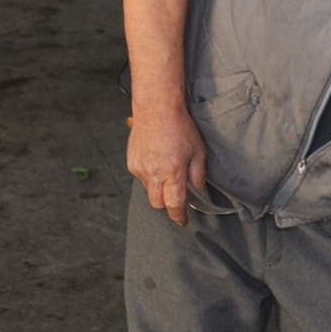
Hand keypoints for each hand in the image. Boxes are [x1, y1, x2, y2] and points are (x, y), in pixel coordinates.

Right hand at [126, 105, 207, 225]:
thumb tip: (199, 191)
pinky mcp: (131, 163)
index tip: (183, 221)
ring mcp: (139, 169)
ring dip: (158, 187)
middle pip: (157, 204)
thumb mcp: (198, 151)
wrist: (156, 110)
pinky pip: (141, 178)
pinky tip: (157, 161)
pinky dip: (150, 176)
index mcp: (172, 172)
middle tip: (176, 195)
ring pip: (148, 191)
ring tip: (167, 168)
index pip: (174, 204)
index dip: (179, 216)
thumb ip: (198, 175)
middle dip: (167, 204)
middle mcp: (153, 173)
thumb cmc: (180, 128)